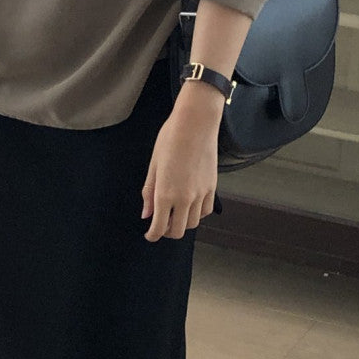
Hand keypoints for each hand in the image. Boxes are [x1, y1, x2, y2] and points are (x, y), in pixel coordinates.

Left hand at [141, 82, 221, 240]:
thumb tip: (146, 214)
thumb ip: (149, 192)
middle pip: (177, 231)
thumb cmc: (171, 139)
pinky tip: (190, 205)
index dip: (152, 235)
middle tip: (161, 225)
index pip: (159, 228)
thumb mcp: (153, 165)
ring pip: (193, 223)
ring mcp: (200, 194)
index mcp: (165, 194)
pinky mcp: (212, 188)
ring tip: (175, 213)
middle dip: (167, 232)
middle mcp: (184, 198)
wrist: (196, 123)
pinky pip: (205, 211)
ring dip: (183, 223)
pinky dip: (197, 214)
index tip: (149, 234)